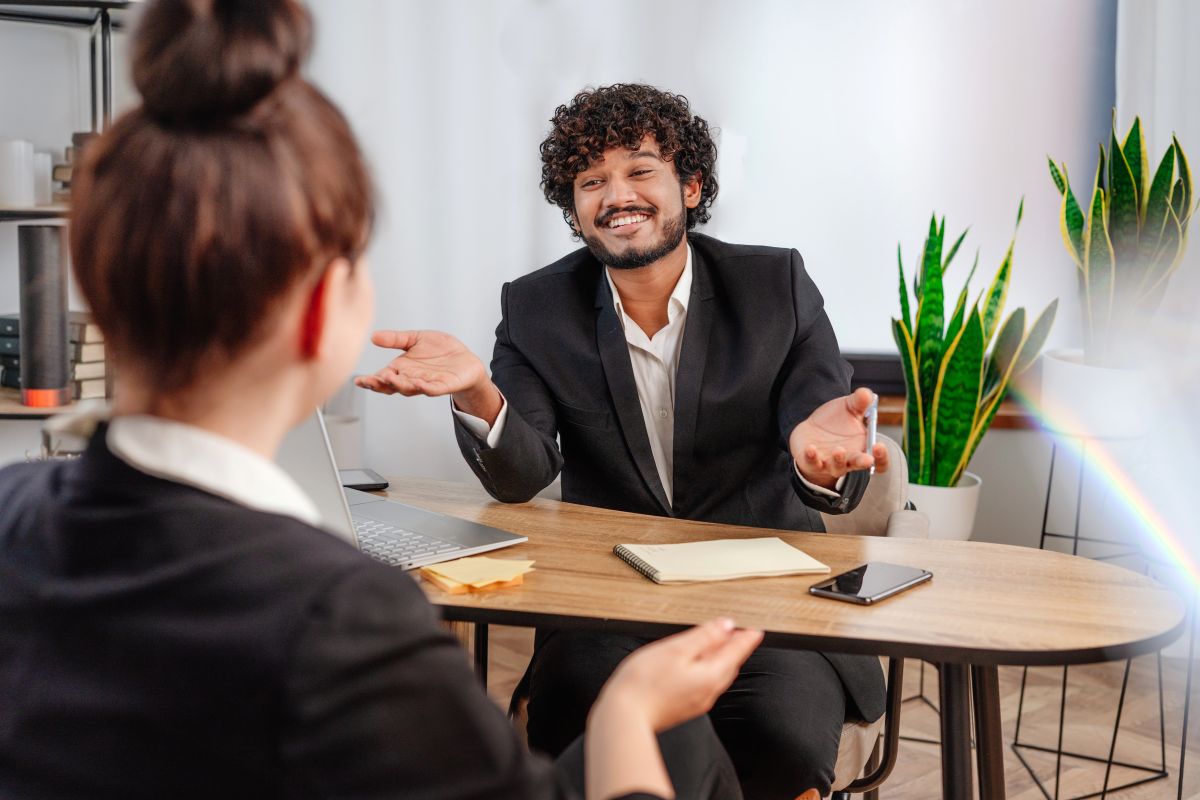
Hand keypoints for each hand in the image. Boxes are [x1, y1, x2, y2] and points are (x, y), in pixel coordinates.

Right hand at [354, 330, 501, 421]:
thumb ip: (396, 339)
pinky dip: (425, 388)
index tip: (358, 380)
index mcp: (402, 369)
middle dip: (381, 384)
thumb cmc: (440, 351)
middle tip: (370, 381)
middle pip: (392, 386)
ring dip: (400, 384)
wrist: (465, 359)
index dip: (370, 380)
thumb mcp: (415, 339)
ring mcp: (427, 384)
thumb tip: (373, 336)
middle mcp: (411, 379)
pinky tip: (419, 384)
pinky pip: (433, 389)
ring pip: (410, 388)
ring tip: (389, 378)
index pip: (382, 377)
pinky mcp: (443, 386)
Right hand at [595, 618, 762, 732]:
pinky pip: (703, 685)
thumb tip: (726, 626)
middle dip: (734, 649)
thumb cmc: (644, 683)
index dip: (746, 639)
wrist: (623, 717)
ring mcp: (696, 702)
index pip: (736, 653)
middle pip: (728, 666)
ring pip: (716, 676)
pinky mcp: (682, 708)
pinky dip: (706, 670)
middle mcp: (708, 692)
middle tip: (738, 635)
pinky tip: (694, 665)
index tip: (755, 630)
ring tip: (718, 646)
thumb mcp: (676, 650)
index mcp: (711, 676)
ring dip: (720, 660)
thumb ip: (704, 637)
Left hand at [788, 387, 889, 488]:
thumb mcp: (848, 407)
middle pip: (859, 465)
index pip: (879, 460)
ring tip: (839, 449)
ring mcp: (830, 464)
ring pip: (837, 468)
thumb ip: (859, 401)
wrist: (812, 427)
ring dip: (839, 461)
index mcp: (864, 448)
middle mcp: (849, 460)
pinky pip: (812, 464)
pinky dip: (812, 458)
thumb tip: (866, 393)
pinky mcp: (811, 463)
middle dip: (863, 462)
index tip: (880, 446)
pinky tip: (810, 448)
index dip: (882, 457)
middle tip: (867, 459)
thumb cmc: (836, 419)